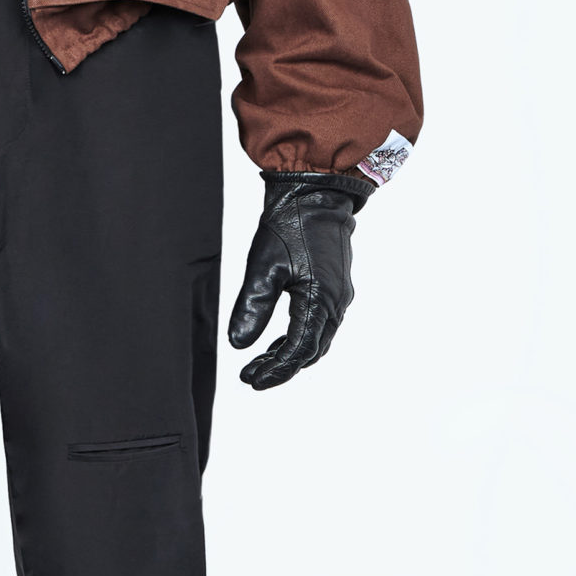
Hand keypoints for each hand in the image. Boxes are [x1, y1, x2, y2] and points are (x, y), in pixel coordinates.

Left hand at [228, 171, 368, 388]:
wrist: (316, 194)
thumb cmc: (290, 226)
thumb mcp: (263, 267)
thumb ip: (252, 308)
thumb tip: (238, 344)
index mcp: (319, 302)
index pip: (298, 351)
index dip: (276, 371)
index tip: (253, 381)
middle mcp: (335, 304)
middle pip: (311, 351)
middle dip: (282, 367)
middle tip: (251, 375)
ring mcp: (337, 296)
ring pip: (317, 339)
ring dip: (290, 354)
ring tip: (260, 362)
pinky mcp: (333, 286)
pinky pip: (319, 324)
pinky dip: (299, 337)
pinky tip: (278, 339)